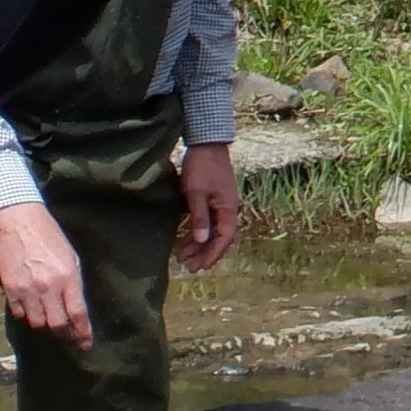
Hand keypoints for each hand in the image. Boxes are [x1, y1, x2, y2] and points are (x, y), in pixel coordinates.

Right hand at [0, 201, 91, 347]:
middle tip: (69, 339)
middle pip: (57, 325)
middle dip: (65, 336)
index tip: (86, 345)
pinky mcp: (10, 289)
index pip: (78, 314)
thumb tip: (75, 309)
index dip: (83, 333)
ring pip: (37, 323)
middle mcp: (48, 287)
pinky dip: (27, 316)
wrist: (19, 222)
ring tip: (49, 321)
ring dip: (45, 325)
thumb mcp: (71, 257)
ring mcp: (27, 290)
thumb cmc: (49, 237)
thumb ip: (74, 284)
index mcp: (67, 277)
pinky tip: (31, 309)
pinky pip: (19, 314)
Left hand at [176, 139, 239, 271]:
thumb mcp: (196, 192)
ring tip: (183, 257)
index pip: (224, 238)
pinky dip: (196, 232)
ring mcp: (220, 204)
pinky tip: (185, 241)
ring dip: (198, 245)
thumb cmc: (201, 166)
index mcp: (228, 208)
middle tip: (189, 267)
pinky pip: (206, 221)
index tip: (201, 267)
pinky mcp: (212, 199)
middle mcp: (227, 209)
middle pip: (218, 238)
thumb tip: (202, 240)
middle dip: (204, 253)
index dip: (213, 254)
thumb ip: (200, 217)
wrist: (206, 143)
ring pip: (211, 231)